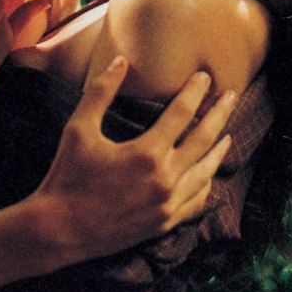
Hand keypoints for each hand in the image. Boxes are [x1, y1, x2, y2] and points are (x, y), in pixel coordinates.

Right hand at [31, 56, 236, 264]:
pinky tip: (209, 175)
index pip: (182, 113)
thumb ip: (101, 92)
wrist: (60, 231)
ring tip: (228, 134)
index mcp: (146, 153)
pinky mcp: (164, 223)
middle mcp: (164, 179)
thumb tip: (120, 61)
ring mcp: (167, 204)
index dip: (195, 92)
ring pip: (206, 172)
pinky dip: (207, 184)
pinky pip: (197, 201)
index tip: (205, 76)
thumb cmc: (67, 176)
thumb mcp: (78, 129)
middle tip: (232, 95)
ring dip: (219, 150)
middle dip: (220, 114)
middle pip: (204, 140)